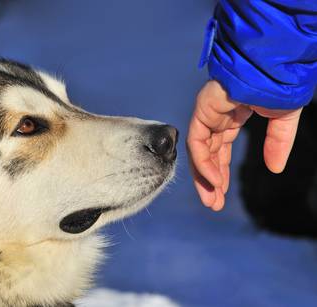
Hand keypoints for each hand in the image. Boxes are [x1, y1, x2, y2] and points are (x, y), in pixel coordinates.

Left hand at [186, 81, 301, 210]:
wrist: (274, 64)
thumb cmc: (279, 84)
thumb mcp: (283, 119)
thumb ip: (278, 143)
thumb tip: (275, 169)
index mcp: (232, 117)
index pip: (220, 150)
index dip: (221, 172)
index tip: (222, 194)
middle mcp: (216, 118)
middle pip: (208, 154)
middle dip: (210, 181)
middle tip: (213, 204)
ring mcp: (207, 113)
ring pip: (200, 151)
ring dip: (205, 177)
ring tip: (211, 201)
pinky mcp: (202, 110)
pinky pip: (198, 141)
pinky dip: (204, 162)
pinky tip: (214, 181)